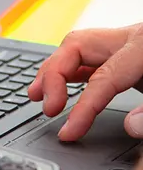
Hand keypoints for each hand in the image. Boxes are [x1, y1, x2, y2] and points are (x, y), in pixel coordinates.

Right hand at [28, 24, 142, 140]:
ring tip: (37, 95)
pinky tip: (61, 87)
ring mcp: (123, 41)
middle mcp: (128, 38)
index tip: (68, 131)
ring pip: (75, 48)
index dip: (82, 107)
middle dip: (52, 76)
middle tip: (47, 107)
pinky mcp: (123, 50)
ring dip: (53, 72)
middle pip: (75, 46)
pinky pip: (87, 57)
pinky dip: (69, 72)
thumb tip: (132, 126)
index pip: (102, 77)